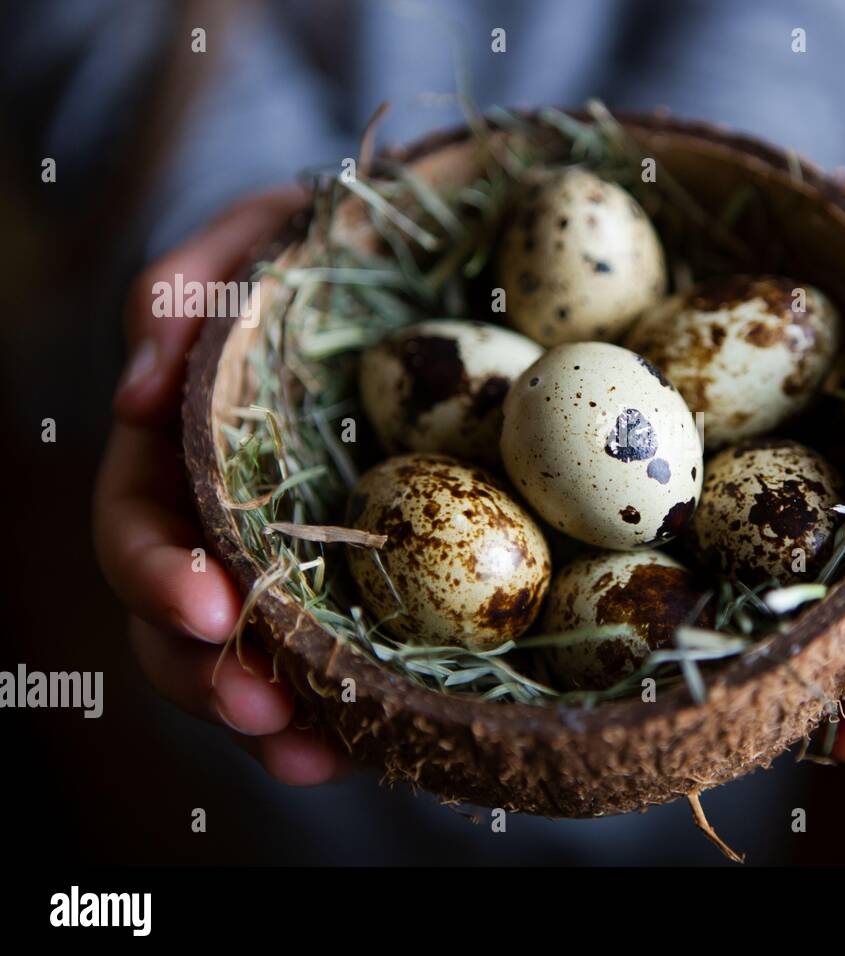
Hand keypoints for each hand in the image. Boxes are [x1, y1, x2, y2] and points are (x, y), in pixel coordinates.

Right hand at [93, 189, 348, 784]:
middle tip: (260, 711)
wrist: (425, 272)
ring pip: (250, 659)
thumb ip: (189, 287)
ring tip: (312, 756)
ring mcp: (289, 559)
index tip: (203, 605)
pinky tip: (364, 747)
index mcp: (181, 451)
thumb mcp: (259, 236)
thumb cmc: (327, 246)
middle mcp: (224, 520)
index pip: (138, 525)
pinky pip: (338, 657)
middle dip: (206, 675)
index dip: (155, 575)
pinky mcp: (359, 582)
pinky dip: (341, 709)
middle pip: (180, 621)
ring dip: (269, 717)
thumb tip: (131, 393)